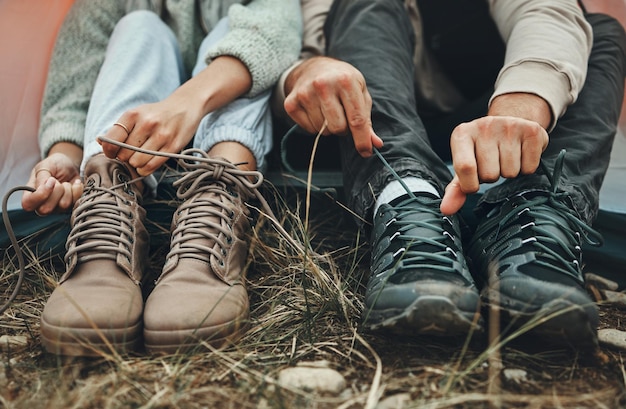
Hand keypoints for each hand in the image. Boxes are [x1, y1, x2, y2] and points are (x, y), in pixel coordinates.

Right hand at [22, 152, 82, 214]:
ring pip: (63, 205)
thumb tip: (46, 186)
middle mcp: (42, 204)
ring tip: (65, 182)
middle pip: (46, 209)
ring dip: (67, 189)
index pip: (28, 204)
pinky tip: (74, 183)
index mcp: (30, 195)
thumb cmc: (53, 165)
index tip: (50, 180)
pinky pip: (76, 202)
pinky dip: (77, 189)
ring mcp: (57, 207)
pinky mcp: (70, 206)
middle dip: (56, 191)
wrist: (69, 165)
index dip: (40, 195)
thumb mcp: (45, 166)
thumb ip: (42, 178)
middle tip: (57, 180)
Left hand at [99, 96, 202, 175]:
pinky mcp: (173, 146)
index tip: (113, 153)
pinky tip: (146, 164)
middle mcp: (147, 124)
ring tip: (140, 158)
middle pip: (124, 154)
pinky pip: (152, 166)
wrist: (185, 106)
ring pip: (137, 162)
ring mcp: (161, 135)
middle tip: (132, 154)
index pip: (112, 140)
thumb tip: (100, 142)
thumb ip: (120, 128)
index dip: (109, 151)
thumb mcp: (137, 114)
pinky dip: (145, 170)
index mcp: (133, 115)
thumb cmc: (157, 113)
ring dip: (136, 164)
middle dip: (125, 157)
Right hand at [284, 56, 382, 156]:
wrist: (314, 68)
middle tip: (342, 115)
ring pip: (322, 131)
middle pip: (338, 128)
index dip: (362, 139)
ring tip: (328, 110)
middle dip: (343, 129)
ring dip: (328, 127)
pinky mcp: (291, 103)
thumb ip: (367, 120)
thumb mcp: (360, 94)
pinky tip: (315, 111)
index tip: (366, 152)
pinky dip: (314, 126)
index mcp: (346, 80)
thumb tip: (375, 144)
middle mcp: (323, 85)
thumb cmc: (342, 82)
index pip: (356, 119)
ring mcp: (305, 93)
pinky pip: (308, 130)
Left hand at [440, 93, 550, 214]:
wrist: (509, 123)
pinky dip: (526, 168)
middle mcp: (484, 126)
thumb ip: (455, 189)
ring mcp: (509, 125)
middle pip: (490, 174)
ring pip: (510, 172)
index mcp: (462, 134)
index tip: (474, 183)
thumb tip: (446, 210)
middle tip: (493, 163)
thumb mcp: (465, 165)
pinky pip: (529, 167)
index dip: (471, 184)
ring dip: (509, 172)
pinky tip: (521, 154)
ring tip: (506, 157)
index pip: (465, 167)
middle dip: (492, 176)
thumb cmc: (482, 150)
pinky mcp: (532, 130)